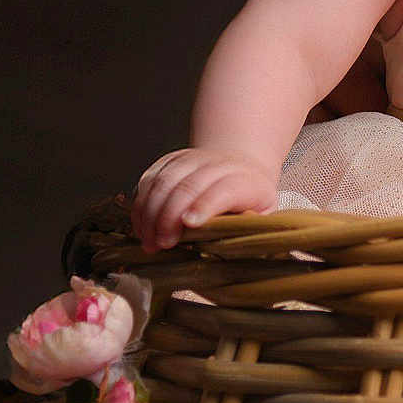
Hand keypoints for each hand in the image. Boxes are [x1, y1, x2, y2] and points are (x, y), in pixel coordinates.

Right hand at [131, 148, 279, 251]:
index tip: (188, 225)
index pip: (223, 190)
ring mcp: (193, 159)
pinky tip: (142, 224)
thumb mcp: (261, 217)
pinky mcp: (172, 160)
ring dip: (150, 212)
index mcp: (247, 181)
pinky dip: (142, 202)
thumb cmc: (250, 200)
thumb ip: (249, 228)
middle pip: (188, 186)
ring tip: (148, 239)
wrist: (242, 166)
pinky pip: (151, 177)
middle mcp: (219, 165)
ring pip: (165, 181)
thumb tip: (235, 240)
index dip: (204, 206)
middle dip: (169, 216)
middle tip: (161, 244)